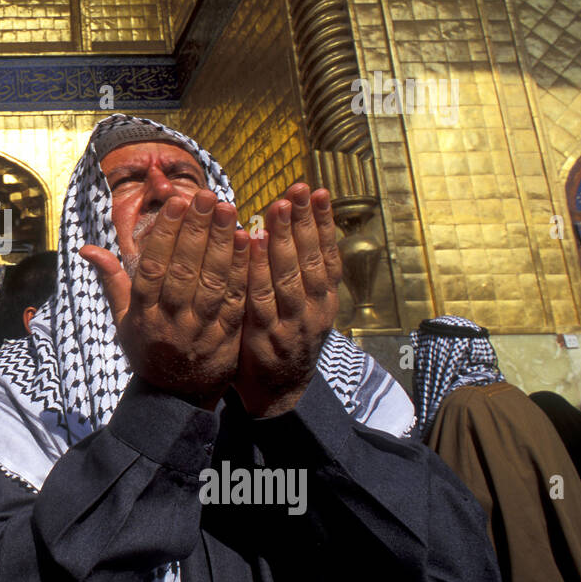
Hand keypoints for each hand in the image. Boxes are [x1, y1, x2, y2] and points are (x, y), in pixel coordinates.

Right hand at [81, 188, 249, 409]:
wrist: (176, 399)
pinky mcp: (228, 337)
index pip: (152, 268)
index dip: (165, 234)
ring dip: (222, 244)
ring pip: (212, 282)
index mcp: (143, 314)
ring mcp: (201, 330)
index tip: (176, 203)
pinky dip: (243, 270)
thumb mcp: (123, 320)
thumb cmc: (148, 351)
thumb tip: (86, 248)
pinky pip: (236, 300)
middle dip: (196, 230)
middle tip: (207, 196)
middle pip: (183, 271)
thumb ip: (111, 280)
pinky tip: (249, 242)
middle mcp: (171, 321)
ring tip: (229, 210)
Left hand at [233, 184, 341, 416]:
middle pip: (313, 258)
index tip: (319, 191)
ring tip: (279, 207)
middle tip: (298, 189)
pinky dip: (258, 270)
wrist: (280, 392)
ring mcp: (293, 323)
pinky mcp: (267, 337)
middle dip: (305, 220)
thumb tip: (291, 228)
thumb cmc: (285, 339)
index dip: (324, 222)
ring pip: (291, 275)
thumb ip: (299, 272)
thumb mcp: (303, 306)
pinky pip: (262, 298)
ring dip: (284, 239)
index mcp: (325, 298)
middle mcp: (315, 308)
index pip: (328, 253)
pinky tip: (252, 246)